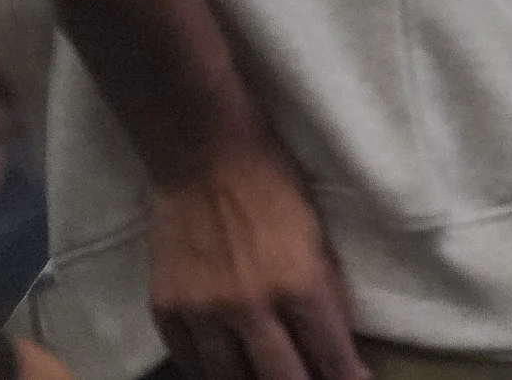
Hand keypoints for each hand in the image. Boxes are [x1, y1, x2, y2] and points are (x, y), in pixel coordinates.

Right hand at [146, 145, 369, 379]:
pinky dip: (210, 370)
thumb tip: (337, 344)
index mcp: (299, 284)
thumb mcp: (319, 237)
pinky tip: (225, 368)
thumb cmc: (275, 187)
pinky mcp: (166, 310)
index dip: (344, 378)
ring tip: (265, 377)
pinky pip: (190, 361)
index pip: (328, 356)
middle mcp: (250, 307)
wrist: (205, 155)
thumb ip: (327, 294)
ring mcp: (203, 313)